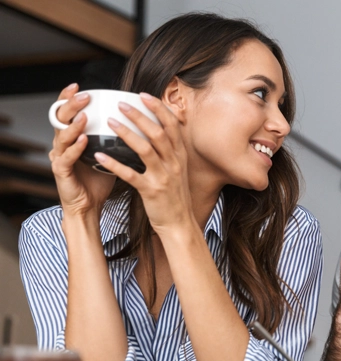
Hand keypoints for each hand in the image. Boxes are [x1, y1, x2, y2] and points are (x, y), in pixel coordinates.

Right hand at [49, 84, 115, 215]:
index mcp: (73, 138)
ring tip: (84, 115)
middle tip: (82, 95)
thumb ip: (115, 137)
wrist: (89, 206)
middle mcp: (63, 145)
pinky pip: (67, 158)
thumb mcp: (109, 154)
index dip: (69, 99)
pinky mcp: (61, 173)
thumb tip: (138, 121)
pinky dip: (75, 148)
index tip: (79, 86)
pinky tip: (84, 140)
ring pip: (62, 136)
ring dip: (73, 125)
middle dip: (70, 105)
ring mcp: (60, 158)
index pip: (68, 113)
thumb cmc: (99, 180)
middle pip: (60, 119)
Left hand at [92, 93, 194, 232]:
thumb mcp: (177, 170)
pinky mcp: (151, 191)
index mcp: (180, 156)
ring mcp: (163, 177)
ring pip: (145, 149)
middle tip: (121, 104)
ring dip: (126, 134)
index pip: (172, 125)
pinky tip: (99, 155)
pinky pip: (130, 174)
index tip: (144, 95)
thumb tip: (156, 131)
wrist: (179, 223)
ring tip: (109, 122)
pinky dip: (113, 164)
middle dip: (139, 116)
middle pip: (158, 133)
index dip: (158, 108)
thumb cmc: (174, 196)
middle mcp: (174, 163)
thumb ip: (169, 151)